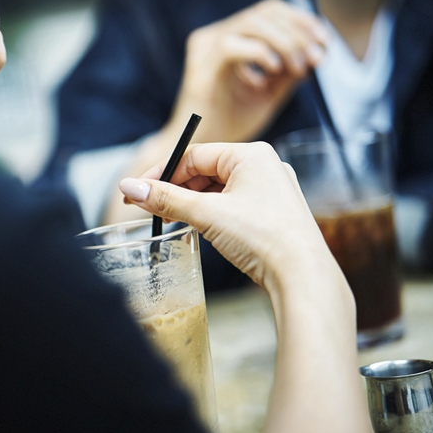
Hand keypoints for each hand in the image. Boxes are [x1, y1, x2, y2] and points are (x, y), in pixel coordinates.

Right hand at [119, 145, 373, 432]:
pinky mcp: (274, 213)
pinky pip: (234, 203)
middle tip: (147, 206)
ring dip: (191, 201)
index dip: (161, 172)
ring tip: (168, 218)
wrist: (303, 277)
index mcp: (252, 154)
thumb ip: (166, 199)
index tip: (137, 189)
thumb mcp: (206, 214)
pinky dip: (211, 212)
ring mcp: (272, 190)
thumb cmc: (263, 237)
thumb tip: (130, 186)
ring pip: (219, 188)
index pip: (194, 154)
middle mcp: (265, 166)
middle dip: (174, 188)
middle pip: (206, 170)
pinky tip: (197, 225)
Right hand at [168, 0, 327, 143]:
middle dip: (298, 32)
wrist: (199, 151)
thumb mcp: (268, 93)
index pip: (269, 12)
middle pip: (264, 12)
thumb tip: (317, 52)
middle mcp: (214, 36)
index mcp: (230, 38)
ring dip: (284, 43)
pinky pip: (231, 47)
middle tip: (317, 56)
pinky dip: (259, 53)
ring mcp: (205, 49)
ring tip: (299, 67)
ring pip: (251, 23)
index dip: (299, 21)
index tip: (324, 41)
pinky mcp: (200, 68)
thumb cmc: (229, 123)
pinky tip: (273, 70)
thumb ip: (289, 72)